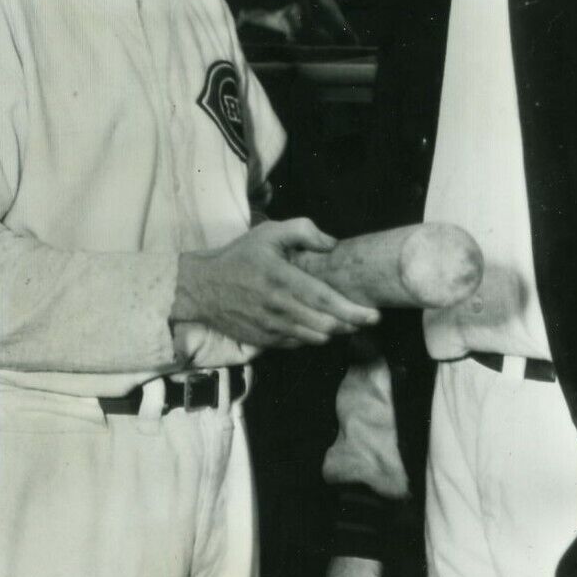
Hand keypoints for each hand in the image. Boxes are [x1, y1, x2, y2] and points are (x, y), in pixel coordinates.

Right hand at [174, 219, 379, 349]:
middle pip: (326, 325)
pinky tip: (317, 324)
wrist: (202, 287)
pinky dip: (313, 337)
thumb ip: (304, 231)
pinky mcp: (265, 341)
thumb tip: (333, 244)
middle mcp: (278, 307)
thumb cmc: (240, 257)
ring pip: (315, 338)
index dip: (353, 311)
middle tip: (366, 318)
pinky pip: (298, 344)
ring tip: (344, 321)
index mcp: (281, 279)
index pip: (325, 300)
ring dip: (334, 332)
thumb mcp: (269, 233)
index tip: (374, 314)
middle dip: (351, 324)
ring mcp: (271, 328)